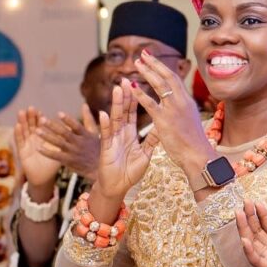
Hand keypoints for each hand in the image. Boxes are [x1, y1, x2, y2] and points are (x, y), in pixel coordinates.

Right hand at [14, 107, 61, 187]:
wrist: (44, 178)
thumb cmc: (52, 165)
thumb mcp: (59, 150)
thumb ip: (63, 138)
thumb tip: (70, 127)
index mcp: (42, 138)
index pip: (40, 125)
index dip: (39, 118)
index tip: (39, 111)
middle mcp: (33, 139)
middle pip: (31, 125)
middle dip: (30, 117)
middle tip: (31, 108)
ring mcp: (27, 145)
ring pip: (24, 130)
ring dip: (22, 121)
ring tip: (21, 112)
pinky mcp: (22, 152)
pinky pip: (20, 141)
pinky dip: (18, 133)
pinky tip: (17, 126)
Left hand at [37, 105, 100, 179]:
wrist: (100, 167)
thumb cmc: (97, 147)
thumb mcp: (95, 132)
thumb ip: (88, 119)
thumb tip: (84, 105)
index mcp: (86, 135)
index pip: (76, 126)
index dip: (68, 120)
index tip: (59, 113)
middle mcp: (79, 143)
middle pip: (64, 133)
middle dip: (53, 126)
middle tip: (41, 119)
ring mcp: (74, 152)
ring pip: (59, 143)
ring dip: (47, 137)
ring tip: (37, 130)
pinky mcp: (69, 161)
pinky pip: (56, 156)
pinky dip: (47, 152)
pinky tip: (38, 148)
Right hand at [96, 80, 159, 200]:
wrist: (118, 187)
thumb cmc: (130, 172)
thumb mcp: (146, 154)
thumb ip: (152, 140)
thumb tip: (162, 126)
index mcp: (130, 134)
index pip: (132, 113)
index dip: (134, 99)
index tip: (138, 84)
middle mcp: (120, 134)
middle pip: (123, 111)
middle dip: (125, 96)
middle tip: (126, 79)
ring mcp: (112, 141)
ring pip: (115, 119)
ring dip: (116, 104)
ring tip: (117, 89)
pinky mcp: (106, 150)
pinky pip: (106, 136)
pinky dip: (105, 125)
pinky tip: (103, 114)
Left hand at [128, 50, 212, 174]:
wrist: (198, 155)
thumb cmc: (193, 141)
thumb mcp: (189, 120)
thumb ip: (182, 110)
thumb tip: (178, 103)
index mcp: (187, 101)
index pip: (175, 79)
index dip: (163, 67)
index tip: (152, 58)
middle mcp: (182, 101)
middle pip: (168, 76)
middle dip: (155, 63)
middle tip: (143, 54)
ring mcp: (173, 110)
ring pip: (160, 85)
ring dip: (147, 73)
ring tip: (136, 64)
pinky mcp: (164, 120)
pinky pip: (150, 104)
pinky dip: (141, 94)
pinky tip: (131, 87)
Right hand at [237, 200, 266, 266]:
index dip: (262, 214)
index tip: (257, 202)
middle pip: (256, 230)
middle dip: (249, 216)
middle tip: (244, 203)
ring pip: (252, 242)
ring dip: (244, 229)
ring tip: (238, 215)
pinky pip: (256, 260)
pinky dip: (249, 251)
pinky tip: (245, 241)